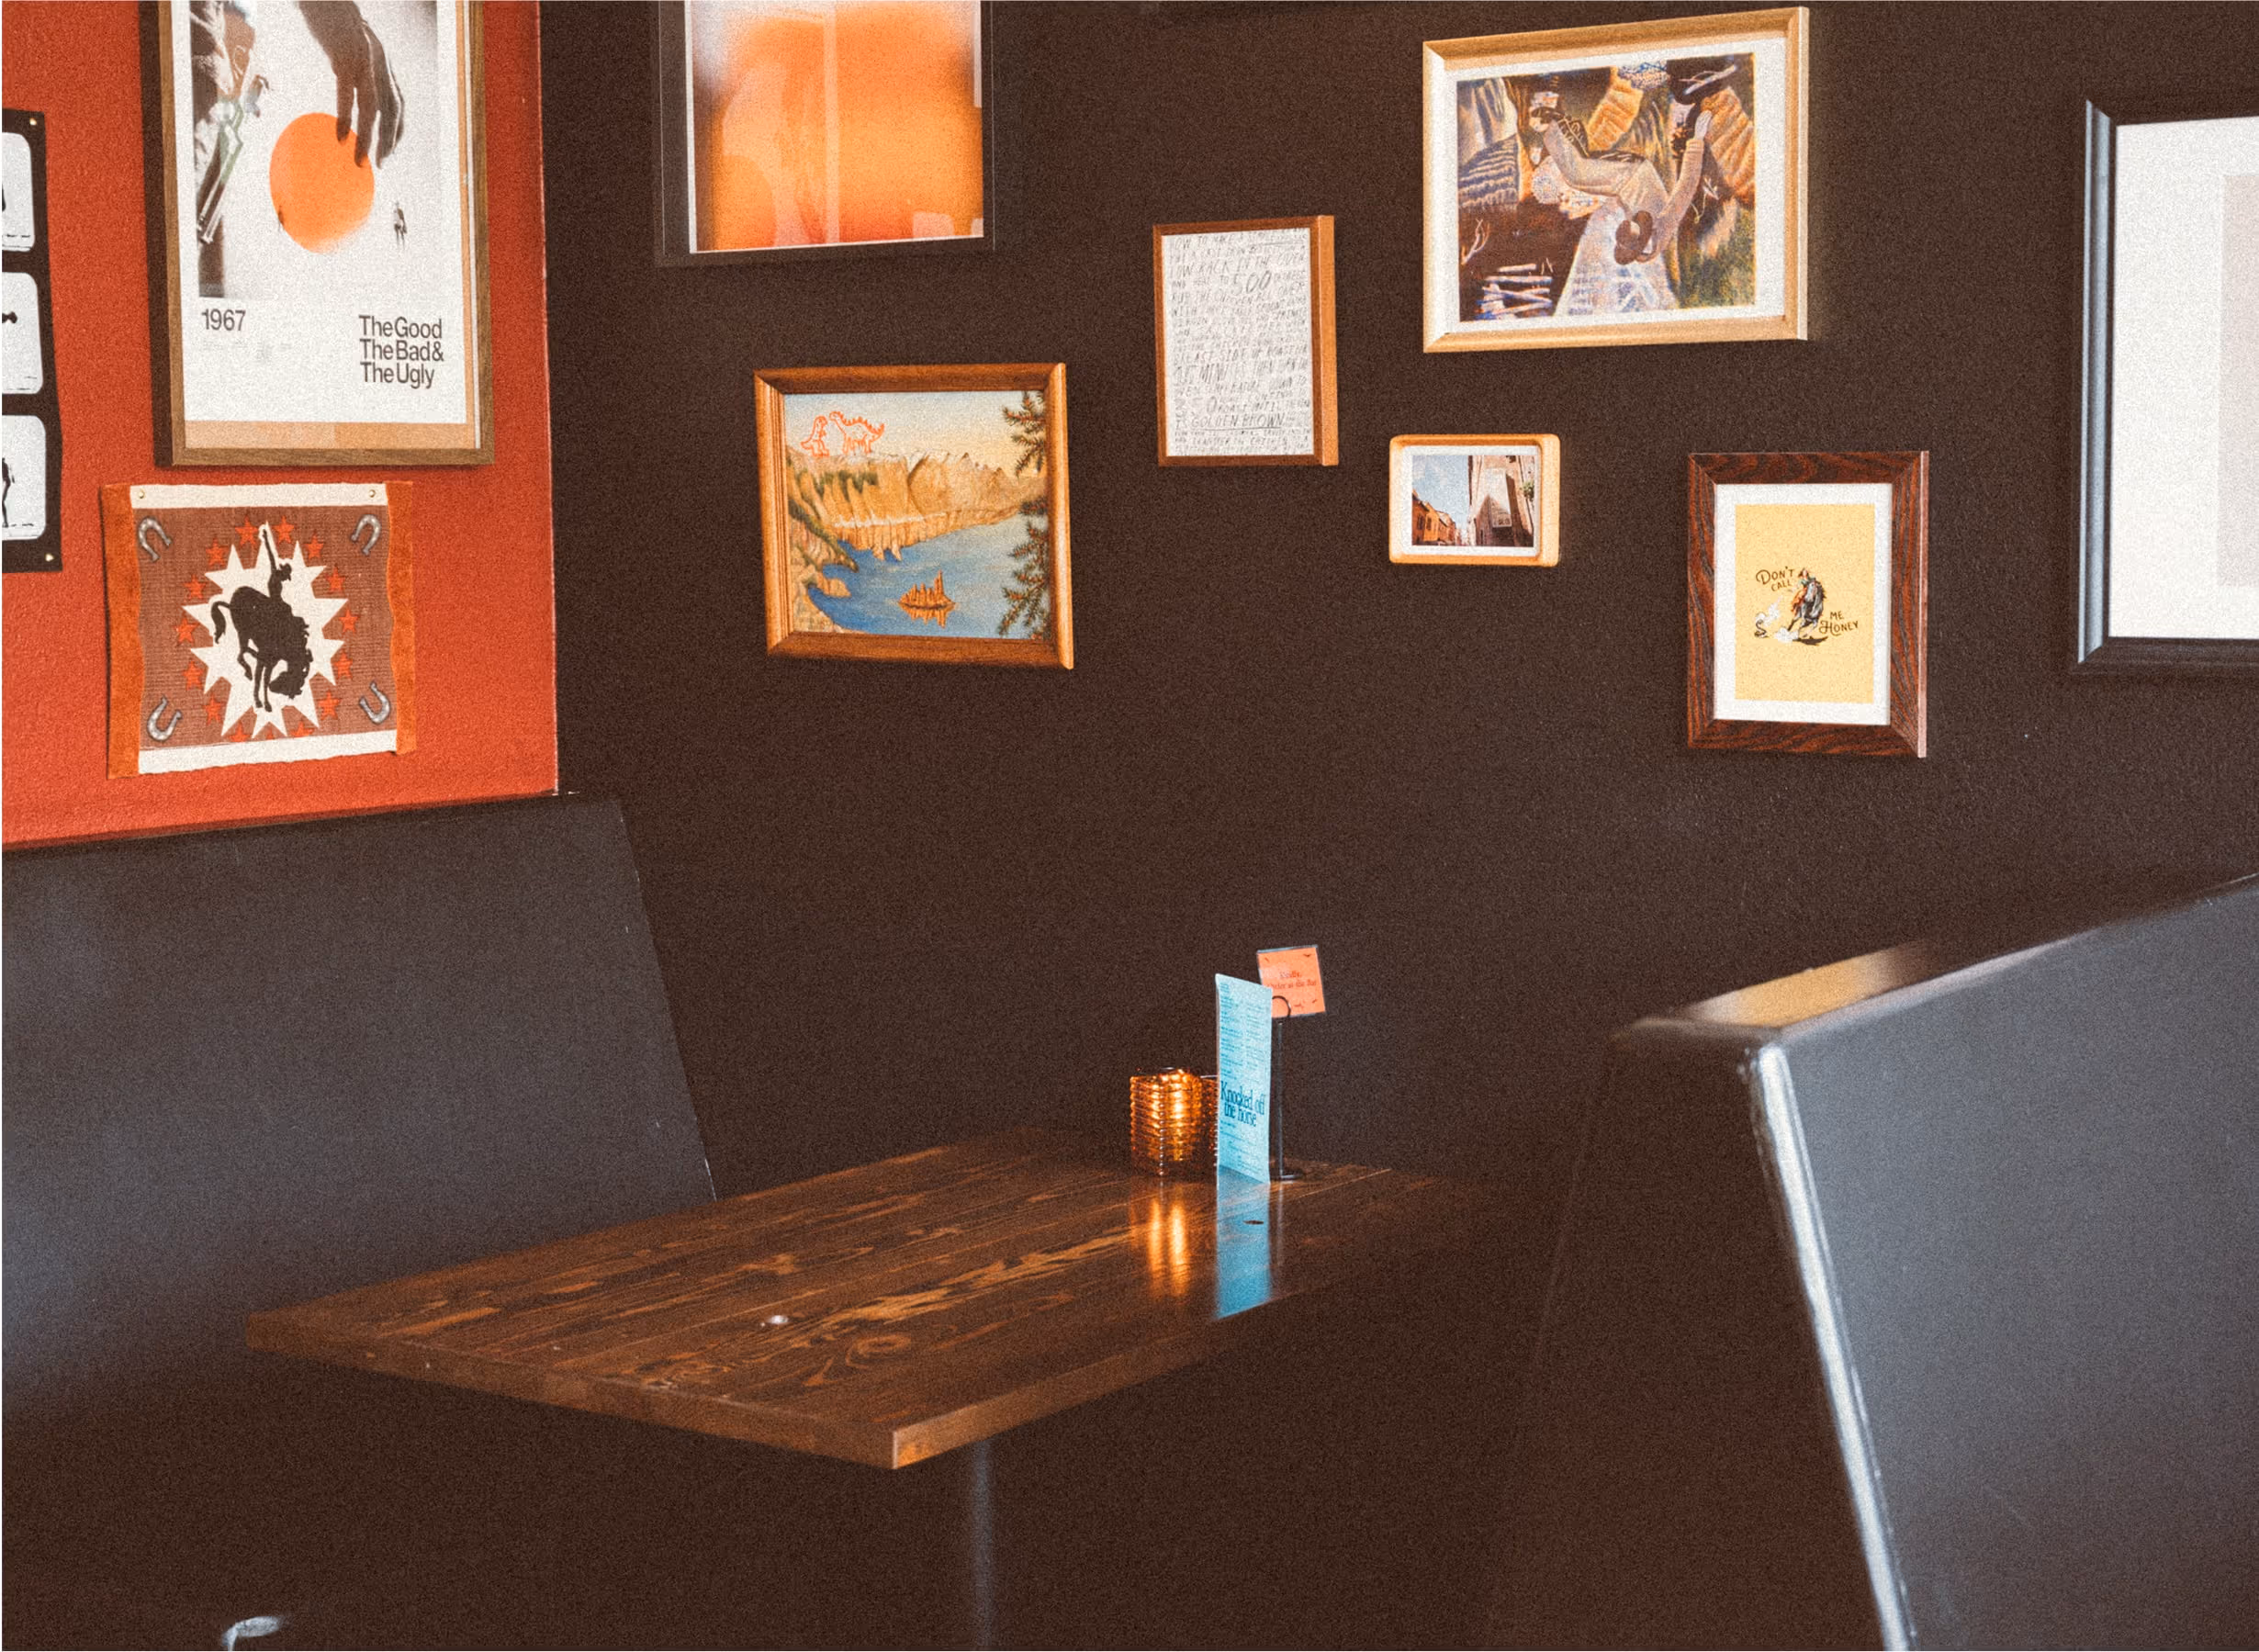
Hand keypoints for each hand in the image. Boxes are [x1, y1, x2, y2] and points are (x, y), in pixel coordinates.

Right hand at [298, 1, 403, 166]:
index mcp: (383, 65)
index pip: (399, 105)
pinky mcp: (344, 57)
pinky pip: (347, 93)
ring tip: (361, 158)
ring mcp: (363, 61)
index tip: (390, 152)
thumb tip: (348, 92)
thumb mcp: (350, 50)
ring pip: (372, 107)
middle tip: (379, 164)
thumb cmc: (333, 23)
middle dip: (388, 141)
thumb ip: (354, 72)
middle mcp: (379, 64)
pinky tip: (342, 135)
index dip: (397, 131)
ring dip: (368, 136)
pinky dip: (345, 116)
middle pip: (391, 110)